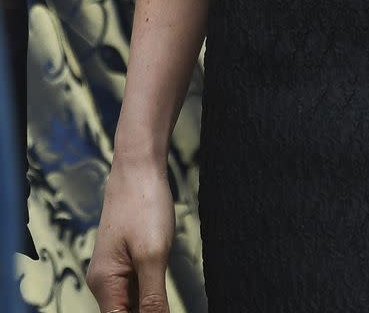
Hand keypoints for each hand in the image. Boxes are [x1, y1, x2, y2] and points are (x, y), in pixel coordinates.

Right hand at [86, 155, 174, 311]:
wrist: (139, 166)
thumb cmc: (143, 203)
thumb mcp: (153, 255)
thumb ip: (153, 298)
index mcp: (104, 284)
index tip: (164, 311)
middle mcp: (104, 281)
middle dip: (149, 312)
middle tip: (169, 302)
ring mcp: (114, 269)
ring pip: (132, 302)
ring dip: (151, 304)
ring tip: (167, 292)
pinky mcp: (126, 258)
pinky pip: (137, 286)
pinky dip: (150, 291)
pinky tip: (164, 281)